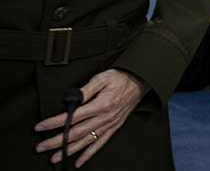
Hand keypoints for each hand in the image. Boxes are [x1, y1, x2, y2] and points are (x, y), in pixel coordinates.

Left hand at [34, 69, 149, 165]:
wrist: (139, 81)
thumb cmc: (120, 78)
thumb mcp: (102, 78)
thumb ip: (85, 90)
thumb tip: (71, 99)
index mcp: (101, 105)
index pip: (73, 117)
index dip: (54, 123)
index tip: (41, 127)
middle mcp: (105, 118)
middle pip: (76, 133)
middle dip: (57, 141)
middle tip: (42, 147)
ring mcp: (109, 124)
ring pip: (86, 141)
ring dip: (69, 151)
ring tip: (55, 158)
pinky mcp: (113, 127)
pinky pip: (100, 143)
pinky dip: (89, 154)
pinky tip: (79, 161)